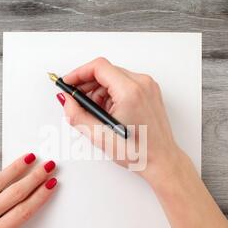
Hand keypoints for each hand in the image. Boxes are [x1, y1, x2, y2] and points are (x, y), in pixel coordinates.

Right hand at [57, 57, 183, 179]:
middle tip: (77, 101)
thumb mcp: (100, 135)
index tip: (68, 83)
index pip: (98, 67)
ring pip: (114, 77)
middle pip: (106, 71)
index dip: (78, 73)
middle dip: (87, 84)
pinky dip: (111, 94)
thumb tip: (66, 100)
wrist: (161, 160)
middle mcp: (142, 84)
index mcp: (130, 92)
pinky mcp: (150, 92)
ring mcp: (148, 87)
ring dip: (99, 91)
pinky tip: (108, 112)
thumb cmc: (138, 151)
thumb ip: (77, 115)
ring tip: (95, 113)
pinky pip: (124, 84)